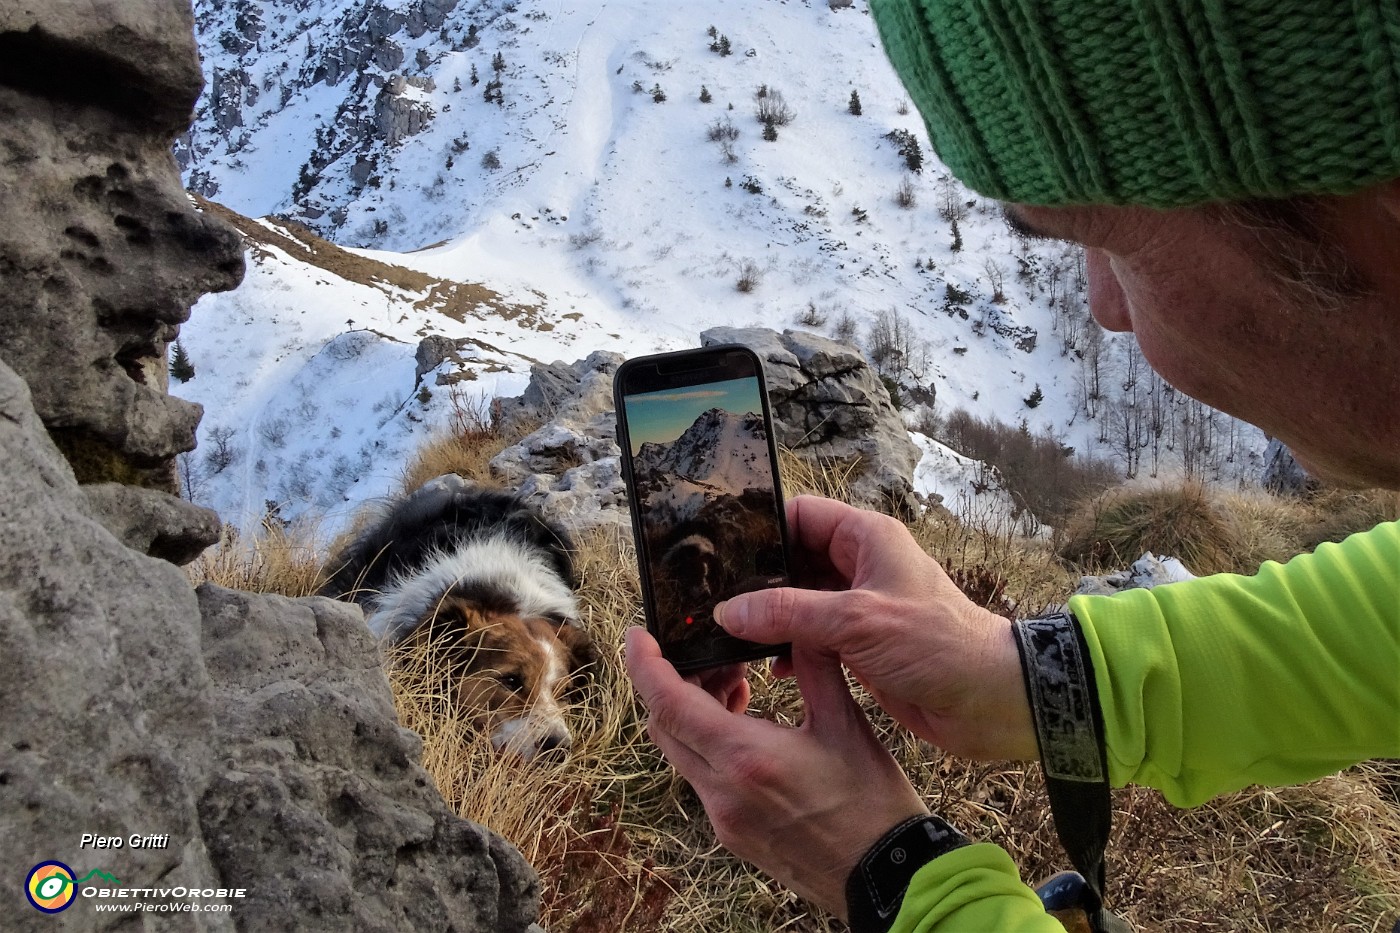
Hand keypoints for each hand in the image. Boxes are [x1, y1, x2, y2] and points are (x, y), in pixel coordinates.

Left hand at [625, 626, 926, 918]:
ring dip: (692, 714)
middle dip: (674, 684)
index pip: (668, 704)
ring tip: (736, 687)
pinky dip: (708, 744)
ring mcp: (723, 817)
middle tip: (709, 656)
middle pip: (664, 727)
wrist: (886, 874)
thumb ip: (814, 665)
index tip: (636, 637)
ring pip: (680, 752)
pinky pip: (701, 778)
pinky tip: (745, 727)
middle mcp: (722, 791)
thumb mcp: (846, 722)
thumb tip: (796, 621)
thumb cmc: (872, 802)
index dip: (643, 666)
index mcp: (745, 758)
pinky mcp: (732, 833)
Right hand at [717, 496, 1036, 761]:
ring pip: (800, 601)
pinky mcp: (861, 643)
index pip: (800, 515)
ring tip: (732, 637)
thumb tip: (730, 610)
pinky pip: (813, 636)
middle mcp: (861, 565)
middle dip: (759, 583)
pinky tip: (771, 669)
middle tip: (715, 602)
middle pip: (794, 559)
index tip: (720, 552)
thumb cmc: (937, 645)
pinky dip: (791, 648)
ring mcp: (861, 605)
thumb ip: (789, 613)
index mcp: (866, 538)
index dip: (762, 530)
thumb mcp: (856, 622)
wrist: (990, 701)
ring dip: (771, 620)